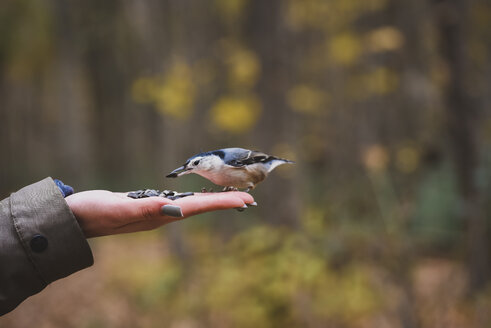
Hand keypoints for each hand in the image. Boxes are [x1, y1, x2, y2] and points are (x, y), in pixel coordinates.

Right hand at [65, 191, 254, 237]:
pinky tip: (198, 197)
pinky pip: (178, 202)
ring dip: (213, 201)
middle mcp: (161, 216)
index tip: (246, 200)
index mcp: (159, 216)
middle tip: (250, 199)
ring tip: (232, 198)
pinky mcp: (147, 206)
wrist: (73, 218)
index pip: (198, 208)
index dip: (223, 203)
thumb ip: (146, 209)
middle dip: (225, 202)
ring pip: (192, 206)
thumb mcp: (117, 209)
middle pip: (201, 208)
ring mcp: (155, 212)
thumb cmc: (92, 213)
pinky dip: (194, 198)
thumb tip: (177, 211)